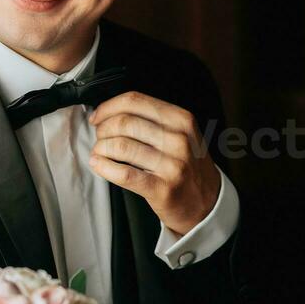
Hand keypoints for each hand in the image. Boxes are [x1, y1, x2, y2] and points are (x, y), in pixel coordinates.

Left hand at [88, 91, 220, 235]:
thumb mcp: (181, 134)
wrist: (206, 202)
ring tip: (99, 152)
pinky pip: (124, 173)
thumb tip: (109, 111)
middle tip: (99, 137)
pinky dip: (105, 167)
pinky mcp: (162, 188)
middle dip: (103, 129)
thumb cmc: (187, 166)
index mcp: (181, 120)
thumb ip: (152, 120)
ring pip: (122, 146)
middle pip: (125, 122)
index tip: (97, 116)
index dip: (108, 107)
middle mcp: (179, 139)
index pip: (135, 101)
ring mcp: (173, 164)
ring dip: (101, 148)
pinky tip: (99, 164)